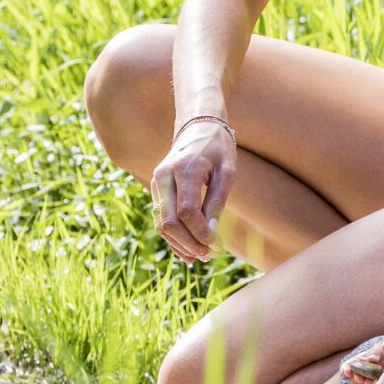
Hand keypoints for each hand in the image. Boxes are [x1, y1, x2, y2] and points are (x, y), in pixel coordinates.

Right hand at [150, 117, 235, 261]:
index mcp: (185, 169)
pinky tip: (188, 252)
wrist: (198, 126)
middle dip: (190, 244)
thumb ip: (217, 202)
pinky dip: (173, 238)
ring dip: (180, 245)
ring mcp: (156, 182)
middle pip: (170, 222)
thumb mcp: (227, 172)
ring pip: (161, 224)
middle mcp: (164, 176)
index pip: (187, 212)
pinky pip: (161, 219)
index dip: (201, 233)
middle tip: (211, 254)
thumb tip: (210, 235)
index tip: (218, 245)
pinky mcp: (156, 189)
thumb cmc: (218, 148)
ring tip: (202, 256)